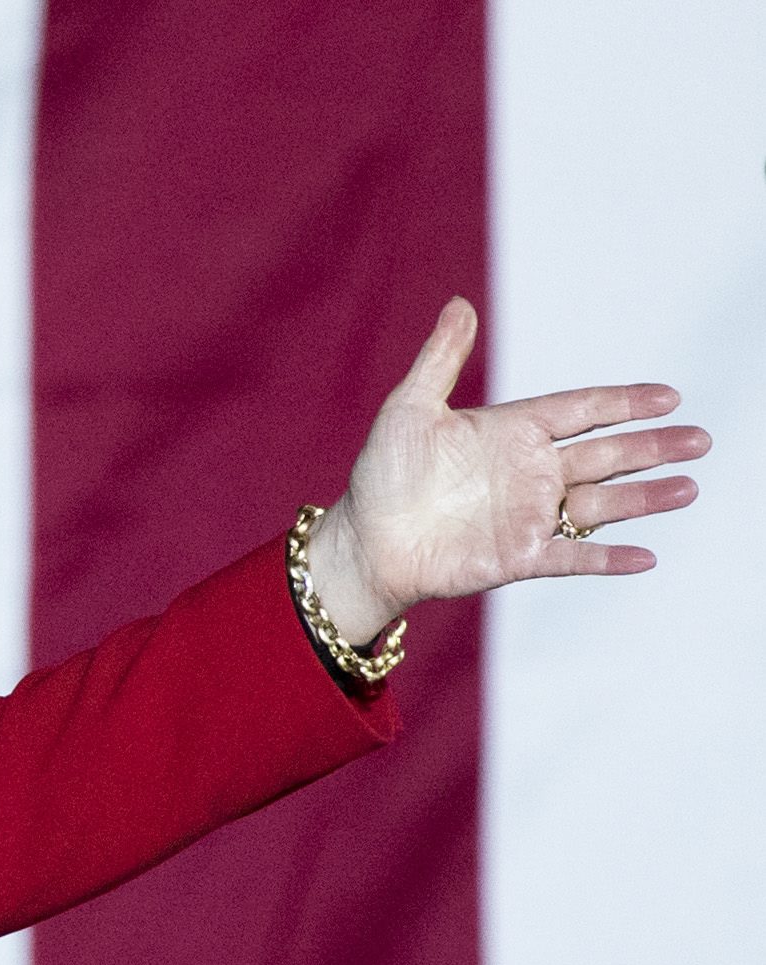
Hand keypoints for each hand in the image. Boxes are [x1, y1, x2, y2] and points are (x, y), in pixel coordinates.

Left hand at [306, 297, 708, 644]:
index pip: (582, 410)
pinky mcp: (518, 556)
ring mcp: (528, 515)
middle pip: (606, 454)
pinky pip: (571, 557)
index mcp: (513, 431)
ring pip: (601, 503)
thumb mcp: (409, 409)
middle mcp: (530, 472)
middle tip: (701, 440)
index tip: (669, 396)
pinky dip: (607, 559)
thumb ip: (441, 359)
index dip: (625, 403)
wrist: (364, 542)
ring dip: (645, 497)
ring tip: (688, 487)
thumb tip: (459, 303)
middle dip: (653, 447)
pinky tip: (645, 556)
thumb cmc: (382, 475)